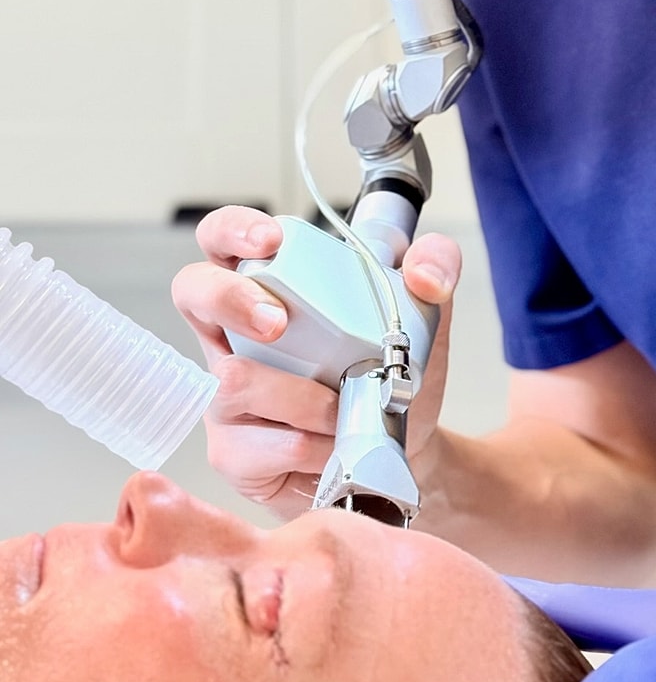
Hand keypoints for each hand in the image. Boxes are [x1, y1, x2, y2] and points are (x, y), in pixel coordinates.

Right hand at [171, 205, 461, 520]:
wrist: (406, 444)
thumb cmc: (394, 365)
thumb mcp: (426, 308)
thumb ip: (436, 266)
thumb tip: (422, 275)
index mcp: (269, 285)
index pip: (222, 238)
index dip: (232, 230)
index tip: (270, 241)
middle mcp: (233, 333)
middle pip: (193, 292)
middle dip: (231, 300)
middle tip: (279, 321)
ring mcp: (225, 393)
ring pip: (234, 381)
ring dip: (304, 397)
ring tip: (347, 407)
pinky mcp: (234, 451)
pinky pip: (258, 445)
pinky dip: (310, 445)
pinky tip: (333, 446)